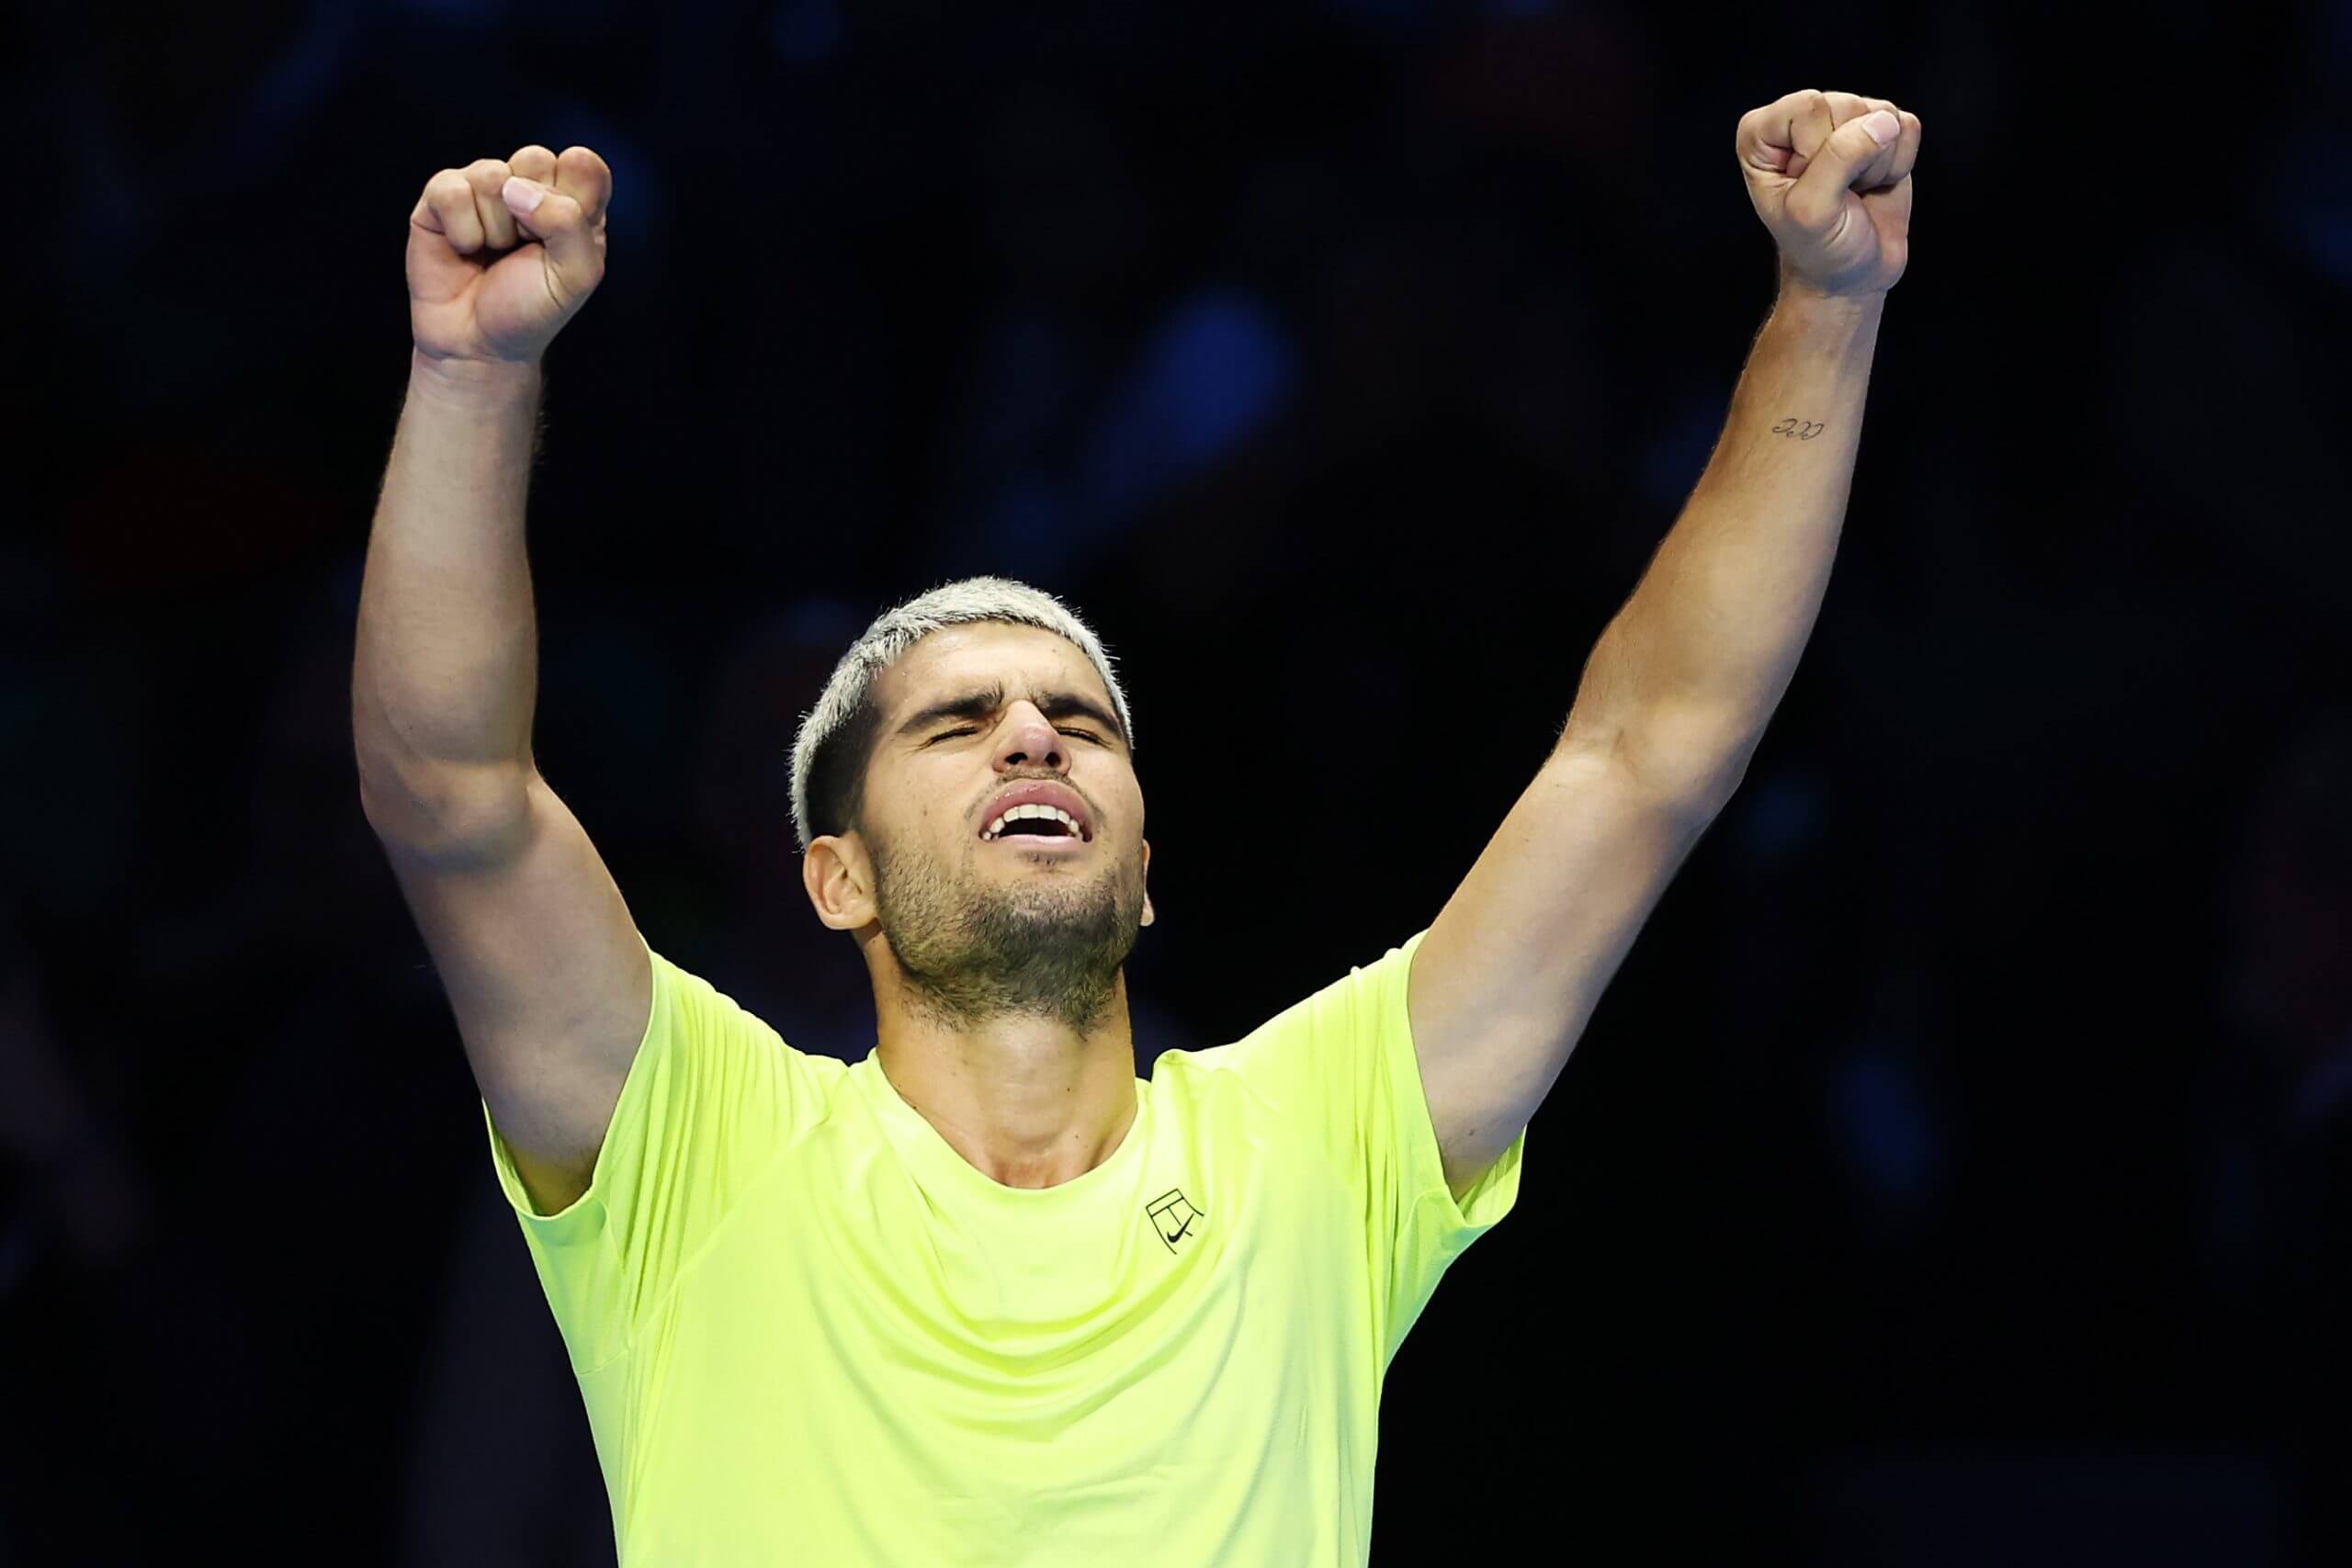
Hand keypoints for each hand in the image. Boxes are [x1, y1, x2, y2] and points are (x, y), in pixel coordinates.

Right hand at [406, 144, 611, 368]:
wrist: (479, 344)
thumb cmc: (531, 309)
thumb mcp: (576, 274)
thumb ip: (569, 221)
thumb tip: (516, 186)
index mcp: (572, 202)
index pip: (583, 164)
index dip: (573, 198)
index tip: (562, 239)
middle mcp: (529, 187)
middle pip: (535, 158)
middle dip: (533, 215)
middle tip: (525, 248)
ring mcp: (484, 188)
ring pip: (492, 175)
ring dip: (496, 228)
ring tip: (493, 252)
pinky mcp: (442, 197)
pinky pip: (451, 190)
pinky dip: (461, 229)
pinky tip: (465, 248)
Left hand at [1736, 90, 1919, 299]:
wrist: (1851, 275)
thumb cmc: (1819, 248)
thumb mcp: (1813, 210)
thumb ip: (1839, 159)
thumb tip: (1882, 122)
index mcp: (1762, 133)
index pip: (1809, 107)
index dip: (1819, 152)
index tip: (1811, 189)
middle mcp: (1800, 119)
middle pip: (1848, 105)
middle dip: (1852, 158)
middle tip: (1838, 193)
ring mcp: (1843, 120)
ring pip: (1881, 113)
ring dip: (1877, 164)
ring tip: (1855, 190)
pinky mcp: (1881, 130)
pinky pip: (1907, 128)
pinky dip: (1899, 163)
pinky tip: (1875, 184)